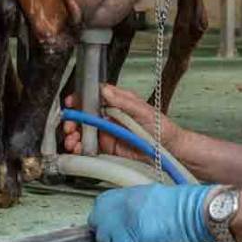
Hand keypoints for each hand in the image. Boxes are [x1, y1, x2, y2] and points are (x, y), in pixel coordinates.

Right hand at [62, 84, 183, 161]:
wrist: (170, 150)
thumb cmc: (162, 127)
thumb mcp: (143, 110)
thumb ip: (123, 101)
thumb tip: (105, 91)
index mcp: (117, 102)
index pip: (94, 97)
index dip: (81, 99)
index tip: (72, 102)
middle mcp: (110, 116)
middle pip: (84, 115)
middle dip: (73, 120)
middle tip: (70, 126)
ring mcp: (108, 132)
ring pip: (84, 131)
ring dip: (74, 135)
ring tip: (72, 141)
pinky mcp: (108, 148)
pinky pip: (90, 147)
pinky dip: (80, 148)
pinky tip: (77, 149)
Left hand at [88, 184, 214, 241]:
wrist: (190, 212)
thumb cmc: (181, 206)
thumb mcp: (152, 198)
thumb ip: (138, 207)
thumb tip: (134, 220)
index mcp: (124, 193)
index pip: (102, 205)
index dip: (107, 220)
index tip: (116, 231)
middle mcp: (116, 206)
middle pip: (96, 223)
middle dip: (106, 236)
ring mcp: (117, 223)